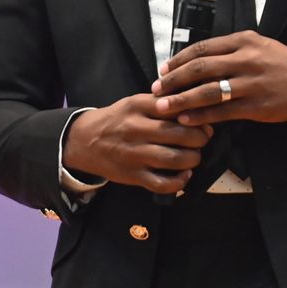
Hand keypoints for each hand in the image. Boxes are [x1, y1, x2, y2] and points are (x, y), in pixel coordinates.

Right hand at [63, 95, 214, 195]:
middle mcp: (135, 129)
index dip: (196, 117)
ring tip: (194, 156)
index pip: (176, 108)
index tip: (202, 122)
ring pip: (175, 159)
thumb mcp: (134, 103)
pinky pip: (163, 183)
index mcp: (137, 106)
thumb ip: (161, 104)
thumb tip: (195, 108)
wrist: (84, 141)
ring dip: (193, 159)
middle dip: (200, 139)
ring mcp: (134, 154)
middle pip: (181, 134)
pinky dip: (180, 182)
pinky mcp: (133, 175)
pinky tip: (184, 175)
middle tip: (202, 140)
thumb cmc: (117, 120)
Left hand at [152, 33, 286, 125]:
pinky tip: (186, 119)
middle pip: (201, 68)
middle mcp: (246, 60)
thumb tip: (195, 60)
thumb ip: (229, 49)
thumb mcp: (257, 45)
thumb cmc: (282, 63)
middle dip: (174, 79)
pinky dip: (202, 116)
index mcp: (243, 41)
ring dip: (182, 99)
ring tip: (163, 106)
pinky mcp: (258, 106)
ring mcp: (252, 84)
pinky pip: (223, 112)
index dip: (179, 60)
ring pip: (209, 91)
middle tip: (156, 88)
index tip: (162, 69)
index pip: (202, 48)